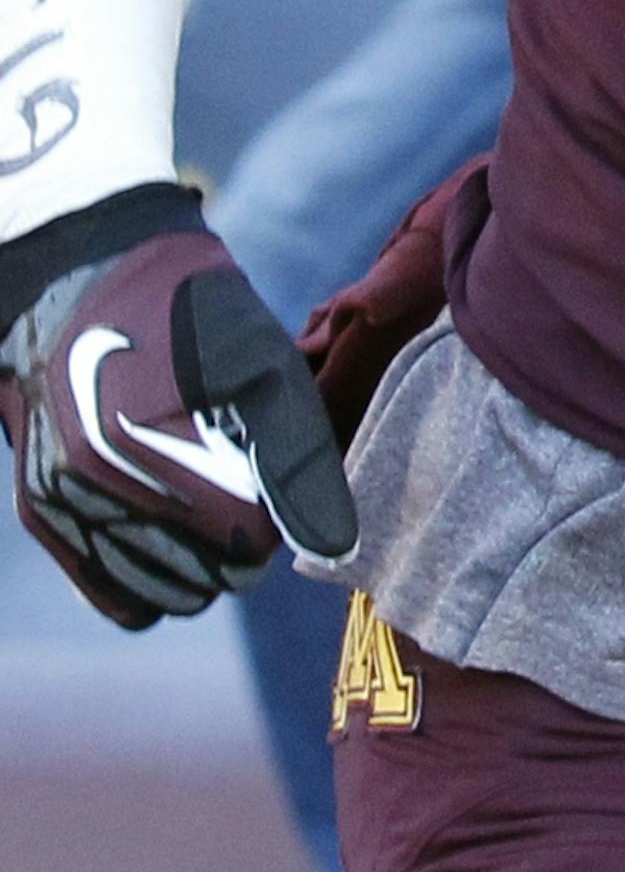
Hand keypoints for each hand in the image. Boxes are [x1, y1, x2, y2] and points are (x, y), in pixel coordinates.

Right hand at [0, 228, 355, 627]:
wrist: (88, 275)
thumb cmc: (194, 314)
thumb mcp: (265, 366)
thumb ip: (300, 460)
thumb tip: (335, 545)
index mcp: (163, 447)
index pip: (249, 547)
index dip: (278, 517)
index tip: (272, 473)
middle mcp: (103, 485)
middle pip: (209, 578)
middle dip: (240, 543)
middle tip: (242, 483)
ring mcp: (66, 503)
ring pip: (163, 596)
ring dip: (197, 564)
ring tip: (204, 496)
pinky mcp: (42, 511)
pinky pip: (114, 594)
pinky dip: (149, 578)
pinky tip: (168, 527)